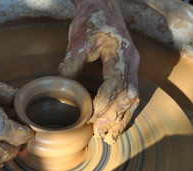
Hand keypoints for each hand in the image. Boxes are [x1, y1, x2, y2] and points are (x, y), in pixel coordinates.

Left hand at [59, 0, 139, 143]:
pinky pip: (132, 95)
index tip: (92, 116)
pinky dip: (125, 112)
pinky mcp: (130, 71)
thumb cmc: (91, 22)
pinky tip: (116, 125)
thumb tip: (58, 89)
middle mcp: (131, 61)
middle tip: (100, 133)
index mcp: (120, 52)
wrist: (104, 7)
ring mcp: (133, 66)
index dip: (105, 101)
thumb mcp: (77, 41)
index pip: (115, 81)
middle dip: (114, 116)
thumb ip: (70, 65)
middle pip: (128, 94)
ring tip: (109, 136)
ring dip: (122, 118)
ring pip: (133, 98)